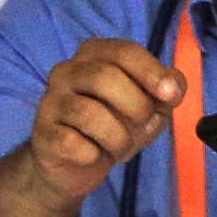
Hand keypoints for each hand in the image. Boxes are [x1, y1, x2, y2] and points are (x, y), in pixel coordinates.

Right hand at [25, 37, 181, 202]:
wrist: (75, 164)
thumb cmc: (115, 126)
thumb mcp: (149, 107)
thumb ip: (165, 93)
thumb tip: (174, 87)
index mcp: (95, 55)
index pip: (124, 51)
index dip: (151, 72)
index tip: (172, 95)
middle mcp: (67, 71)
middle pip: (105, 77)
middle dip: (136, 106)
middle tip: (143, 124)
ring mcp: (50, 101)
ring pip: (88, 113)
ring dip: (118, 137)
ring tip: (120, 147)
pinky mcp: (43, 133)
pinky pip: (71, 143)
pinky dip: (92, 154)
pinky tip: (93, 155)